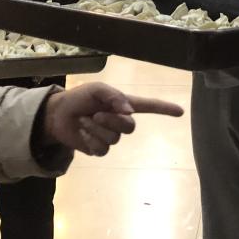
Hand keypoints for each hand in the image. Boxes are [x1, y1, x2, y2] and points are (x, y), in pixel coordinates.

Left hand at [41, 83, 183, 156]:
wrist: (58, 114)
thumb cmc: (79, 98)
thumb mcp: (96, 89)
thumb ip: (113, 96)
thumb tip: (129, 112)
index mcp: (124, 104)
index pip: (149, 107)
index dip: (165, 108)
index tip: (180, 111)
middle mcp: (121, 121)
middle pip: (130, 127)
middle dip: (112, 121)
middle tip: (95, 114)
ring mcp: (111, 136)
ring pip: (114, 139)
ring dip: (96, 129)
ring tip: (84, 121)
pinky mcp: (99, 148)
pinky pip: (102, 149)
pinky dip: (90, 140)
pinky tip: (83, 134)